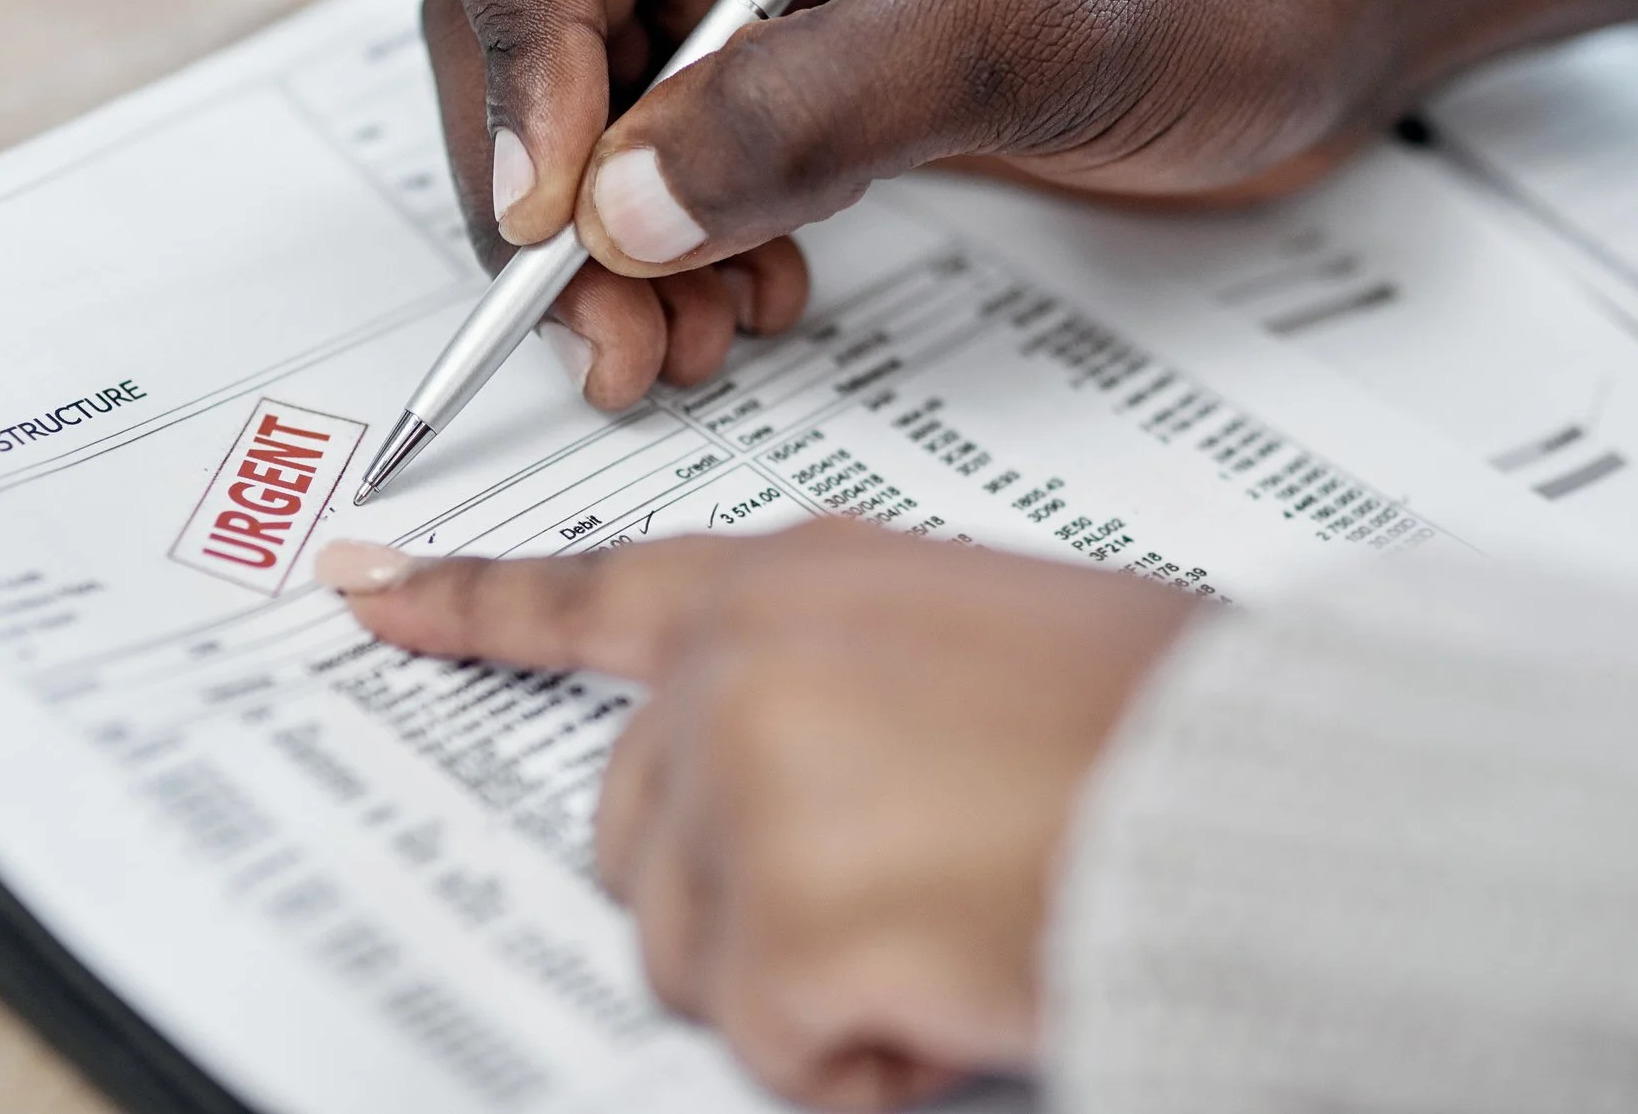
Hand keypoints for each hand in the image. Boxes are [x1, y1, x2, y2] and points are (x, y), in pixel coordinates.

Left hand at [319, 524, 1205, 1109]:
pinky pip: (778, 1051)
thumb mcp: (971, 632)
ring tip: (955, 912)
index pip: (591, 592)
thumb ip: (833, 671)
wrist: (1273, 791)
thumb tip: (760, 774)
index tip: (363, 585)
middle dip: (744, 894)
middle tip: (903, 875)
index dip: (468, 603)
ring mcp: (744, 786)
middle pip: (635, 835)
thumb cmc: (1155, 716)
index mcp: (796, 581)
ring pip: (696, 956)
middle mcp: (742, 667)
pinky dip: (868, 1057)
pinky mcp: (773, 916)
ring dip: (814, 978)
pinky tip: (964, 972)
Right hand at [421, 0, 1637, 405]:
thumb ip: (832, 98)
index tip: (558, 198)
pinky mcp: (794, 59)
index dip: (511, 39)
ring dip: (604, 244)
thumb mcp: (1048, 13)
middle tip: (600, 322)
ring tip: (674, 345)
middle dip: (545, 180)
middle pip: (524, 10)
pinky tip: (745, 304)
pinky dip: (677, 252)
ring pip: (586, 110)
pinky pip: (670, 162)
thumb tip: (625, 205)